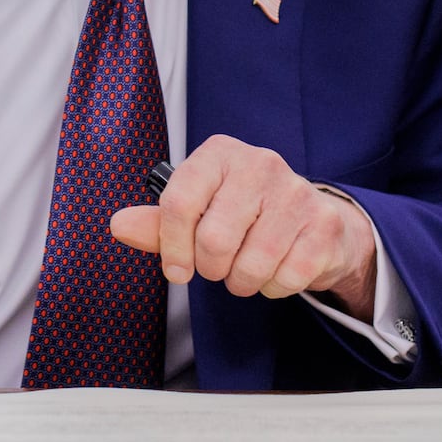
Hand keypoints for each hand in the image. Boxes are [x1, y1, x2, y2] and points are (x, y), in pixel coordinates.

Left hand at [109, 134, 376, 311]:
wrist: (314, 221)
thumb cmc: (244, 215)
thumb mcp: (198, 210)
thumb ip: (157, 222)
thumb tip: (118, 226)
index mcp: (219, 154)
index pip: (178, 202)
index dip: (171, 247)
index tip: (176, 270)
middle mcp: (260, 163)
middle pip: (214, 240)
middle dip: (211, 268)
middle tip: (220, 265)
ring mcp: (297, 192)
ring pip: (251, 265)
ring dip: (243, 281)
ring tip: (247, 267)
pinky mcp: (324, 225)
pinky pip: (285, 279)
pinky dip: (274, 287)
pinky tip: (278, 267)